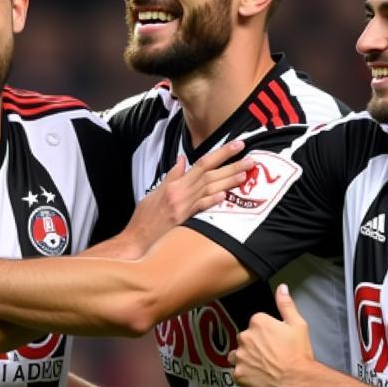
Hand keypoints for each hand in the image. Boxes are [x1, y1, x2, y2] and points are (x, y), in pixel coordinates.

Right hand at [105, 140, 251, 257]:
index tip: (237, 146)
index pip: (201, 164)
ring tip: (245, 174)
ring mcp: (182, 207)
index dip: (221, 153)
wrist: (136, 240)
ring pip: (209, 190)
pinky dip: (212, 201)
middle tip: (251, 159)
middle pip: (210, 175)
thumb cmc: (144, 218)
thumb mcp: (154, 193)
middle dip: (232, 165)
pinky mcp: (183, 221)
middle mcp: (180, 193)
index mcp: (173, 185)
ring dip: (228, 181)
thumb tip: (181, 161)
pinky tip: (225, 196)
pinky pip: (199, 208)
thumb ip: (171, 177)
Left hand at [230, 284, 314, 386]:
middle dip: (254, 346)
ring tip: (261, 367)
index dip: (266, 334)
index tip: (275, 342)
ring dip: (246, 359)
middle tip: (270, 355)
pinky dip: (245, 375)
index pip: (256, 324)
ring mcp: (240, 356)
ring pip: (237, 355)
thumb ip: (286, 304)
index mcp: (257, 322)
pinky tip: (258, 377)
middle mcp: (245, 337)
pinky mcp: (238, 374)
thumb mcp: (297, 324)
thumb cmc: (298, 352)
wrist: (297, 379)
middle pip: (245, 339)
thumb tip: (282, 287)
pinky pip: (237, 372)